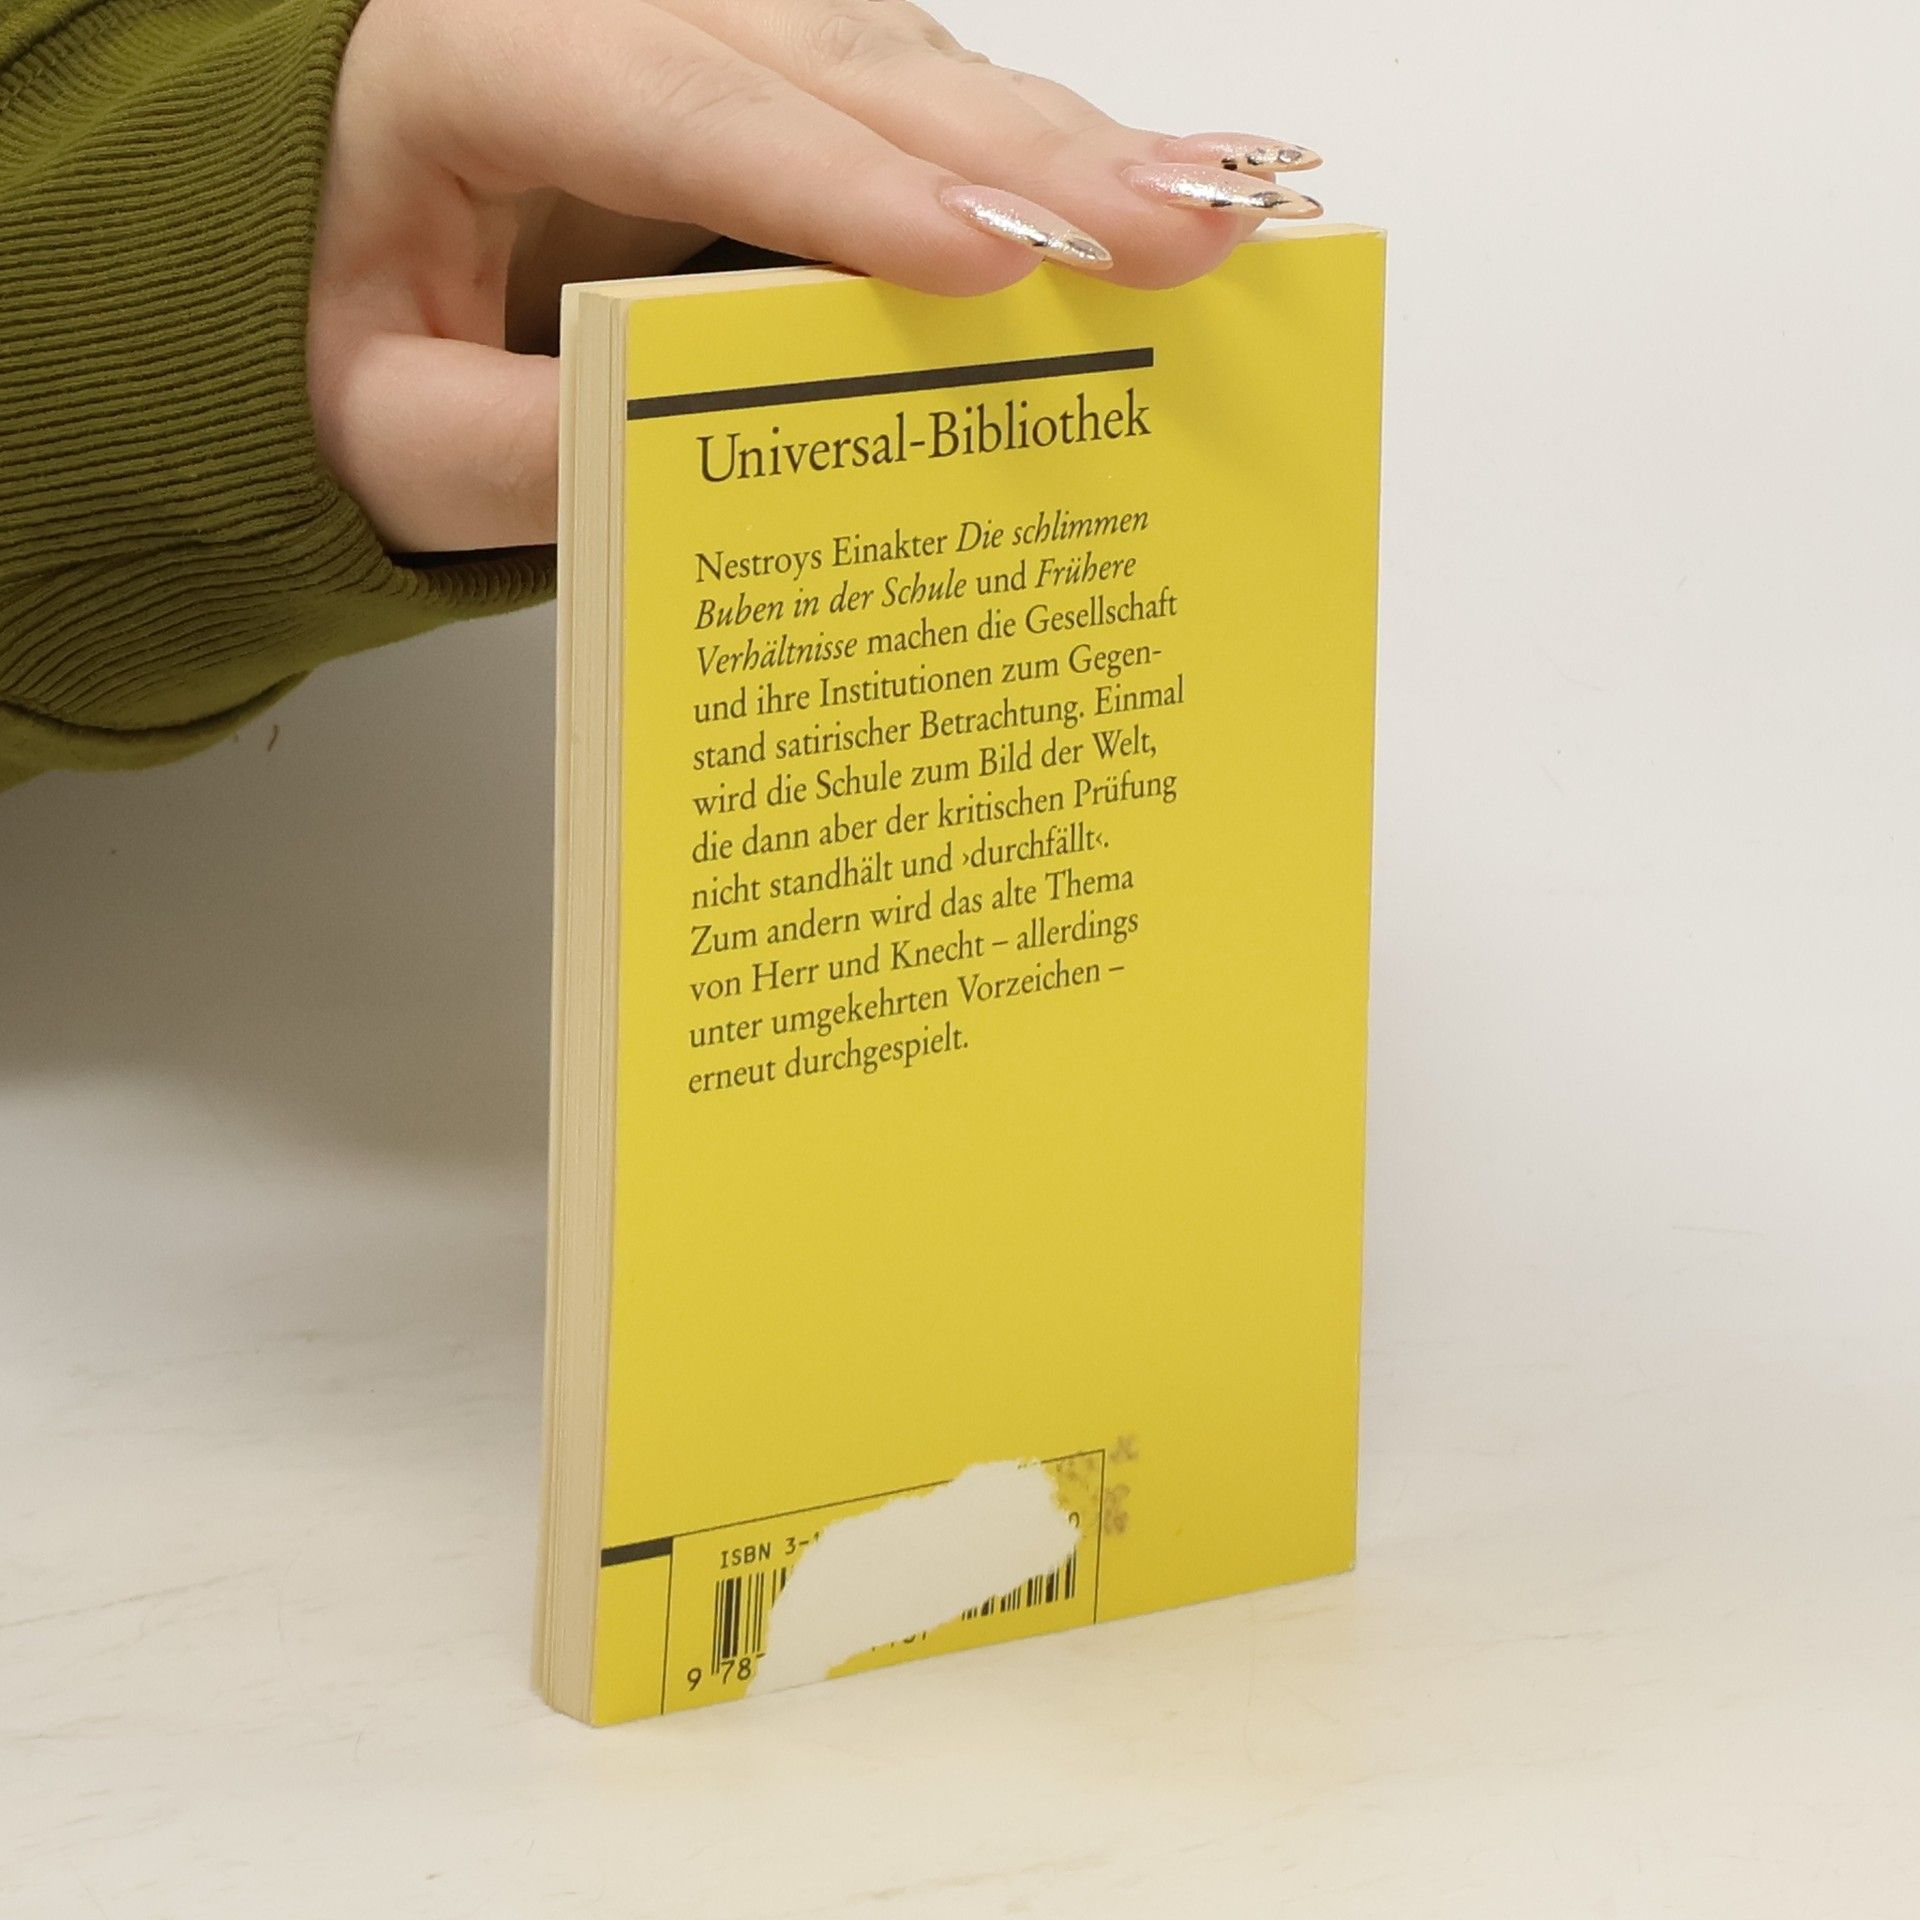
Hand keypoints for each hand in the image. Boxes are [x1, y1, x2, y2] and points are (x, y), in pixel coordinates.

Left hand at [308, 0, 1322, 552]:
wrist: (332, 261)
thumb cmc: (339, 336)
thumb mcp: (383, 430)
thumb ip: (513, 453)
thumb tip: (695, 465)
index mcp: (478, 57)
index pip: (689, 109)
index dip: (844, 189)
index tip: (979, 268)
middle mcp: (612, 10)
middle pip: (842, 62)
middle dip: (1027, 158)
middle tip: (1178, 231)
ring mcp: (707, 40)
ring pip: (907, 67)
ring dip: (1067, 149)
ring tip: (1209, 215)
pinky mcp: (771, 94)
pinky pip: (914, 105)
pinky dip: (1033, 157)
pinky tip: (1140, 189)